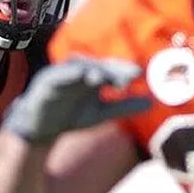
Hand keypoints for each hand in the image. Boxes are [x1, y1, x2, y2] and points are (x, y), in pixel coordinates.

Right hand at [2, 56, 151, 143]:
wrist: (41, 128)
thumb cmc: (71, 115)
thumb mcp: (101, 113)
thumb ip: (125, 106)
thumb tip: (152, 102)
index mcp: (93, 76)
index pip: (111, 69)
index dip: (124, 70)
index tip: (139, 74)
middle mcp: (79, 71)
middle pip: (98, 64)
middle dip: (112, 69)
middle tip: (127, 75)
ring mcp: (63, 74)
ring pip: (78, 66)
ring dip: (91, 69)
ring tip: (102, 77)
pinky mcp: (46, 81)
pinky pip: (57, 75)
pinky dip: (68, 74)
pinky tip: (80, 76)